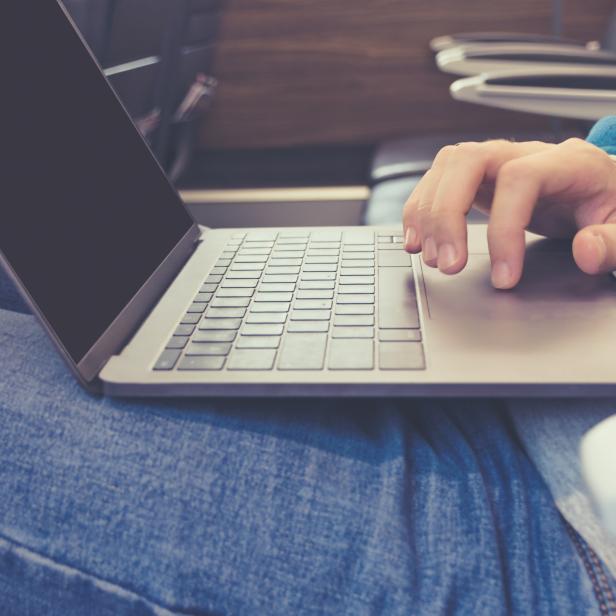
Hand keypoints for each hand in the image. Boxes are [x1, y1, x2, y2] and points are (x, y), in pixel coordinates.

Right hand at [402, 138, 615, 288]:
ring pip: (445, 167)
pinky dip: (420, 210)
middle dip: (447, 215)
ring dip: (428, 214)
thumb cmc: (610, 205)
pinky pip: (437, 181)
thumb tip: (586, 252)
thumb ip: (614, 241)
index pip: (520, 178)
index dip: (505, 229)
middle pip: (467, 160)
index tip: (505, 277)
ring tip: (430, 257)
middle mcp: (524, 152)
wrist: (602, 190)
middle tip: (448, 265)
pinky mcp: (477, 177)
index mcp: (567, 161)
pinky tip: (418, 239)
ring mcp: (496, 161)